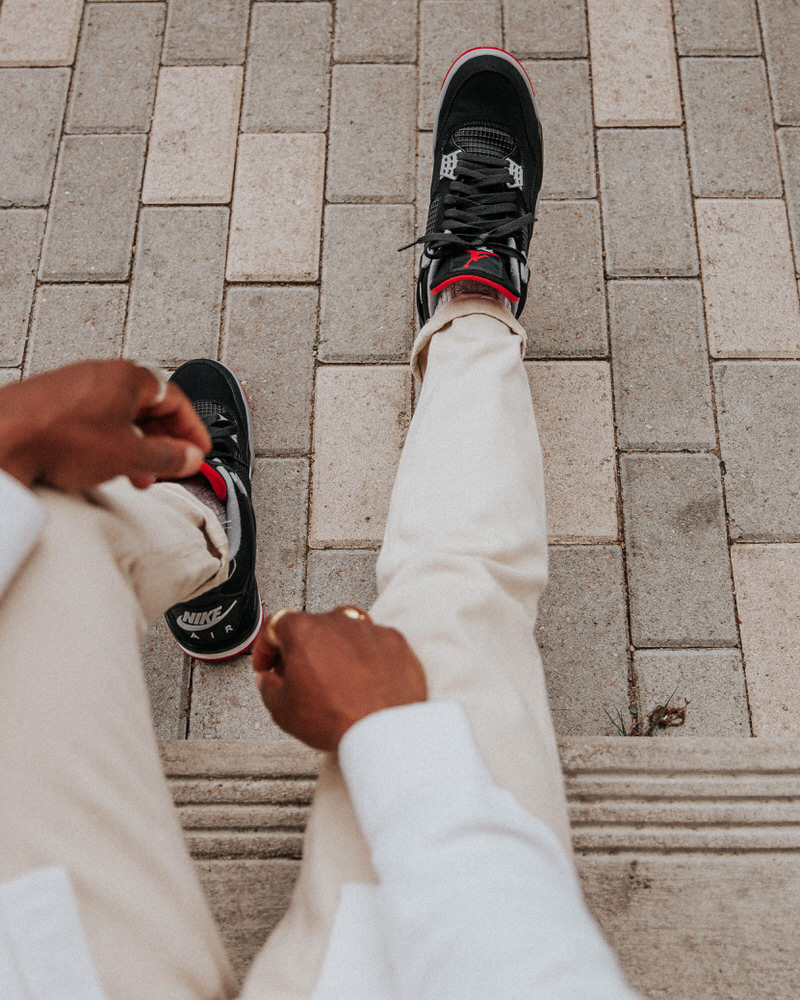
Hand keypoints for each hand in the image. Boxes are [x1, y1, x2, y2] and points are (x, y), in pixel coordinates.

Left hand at [0, 359, 210, 490]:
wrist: (1, 439)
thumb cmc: (58, 437)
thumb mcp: (129, 455)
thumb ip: (167, 457)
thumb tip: (189, 458)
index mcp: (128, 377)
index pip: (176, 399)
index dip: (193, 429)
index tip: (198, 450)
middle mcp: (101, 375)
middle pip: (148, 406)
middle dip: (164, 441)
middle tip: (173, 465)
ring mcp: (75, 387)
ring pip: (119, 416)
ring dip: (136, 446)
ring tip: (139, 474)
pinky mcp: (53, 404)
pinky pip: (94, 421)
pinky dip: (109, 443)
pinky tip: (103, 466)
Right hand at [252, 607, 427, 751]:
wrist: (383, 730)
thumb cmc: (337, 718)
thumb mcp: (282, 710)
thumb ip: (268, 687)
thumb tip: (269, 682)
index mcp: (304, 631)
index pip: (275, 626)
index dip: (266, 648)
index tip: (267, 664)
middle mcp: (337, 622)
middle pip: (312, 629)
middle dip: (303, 652)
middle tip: (300, 678)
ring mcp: (368, 630)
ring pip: (345, 635)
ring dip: (337, 654)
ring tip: (336, 684)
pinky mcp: (394, 642)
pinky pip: (374, 645)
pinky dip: (366, 659)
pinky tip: (363, 683)